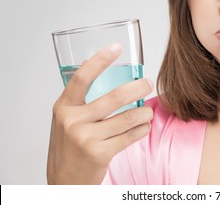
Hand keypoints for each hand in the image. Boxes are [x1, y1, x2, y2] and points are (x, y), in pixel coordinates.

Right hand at [47, 44, 152, 183]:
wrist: (64, 180)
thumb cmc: (68, 145)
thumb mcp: (66, 119)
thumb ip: (80, 98)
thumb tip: (99, 67)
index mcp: (64, 107)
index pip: (82, 77)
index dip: (100, 60)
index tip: (117, 47)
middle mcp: (72, 121)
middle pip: (114, 97)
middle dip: (138, 87)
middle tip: (148, 83)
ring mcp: (86, 138)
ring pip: (127, 118)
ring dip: (144, 112)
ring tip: (148, 110)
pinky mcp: (100, 153)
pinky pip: (130, 136)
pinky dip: (142, 129)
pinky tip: (144, 126)